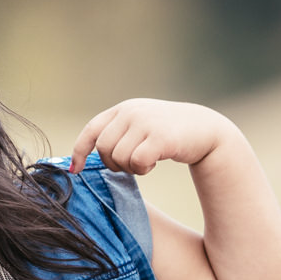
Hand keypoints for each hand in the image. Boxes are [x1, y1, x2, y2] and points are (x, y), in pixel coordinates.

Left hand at [70, 99, 234, 175]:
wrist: (205, 130)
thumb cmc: (168, 134)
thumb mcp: (140, 126)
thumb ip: (117, 134)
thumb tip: (84, 159)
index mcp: (123, 109)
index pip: (91, 130)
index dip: (80, 151)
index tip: (75, 170)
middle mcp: (131, 111)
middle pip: (104, 149)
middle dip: (114, 164)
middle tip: (132, 165)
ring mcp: (145, 122)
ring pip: (119, 158)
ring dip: (131, 168)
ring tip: (146, 162)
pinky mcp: (159, 136)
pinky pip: (136, 162)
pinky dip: (142, 169)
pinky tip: (154, 163)